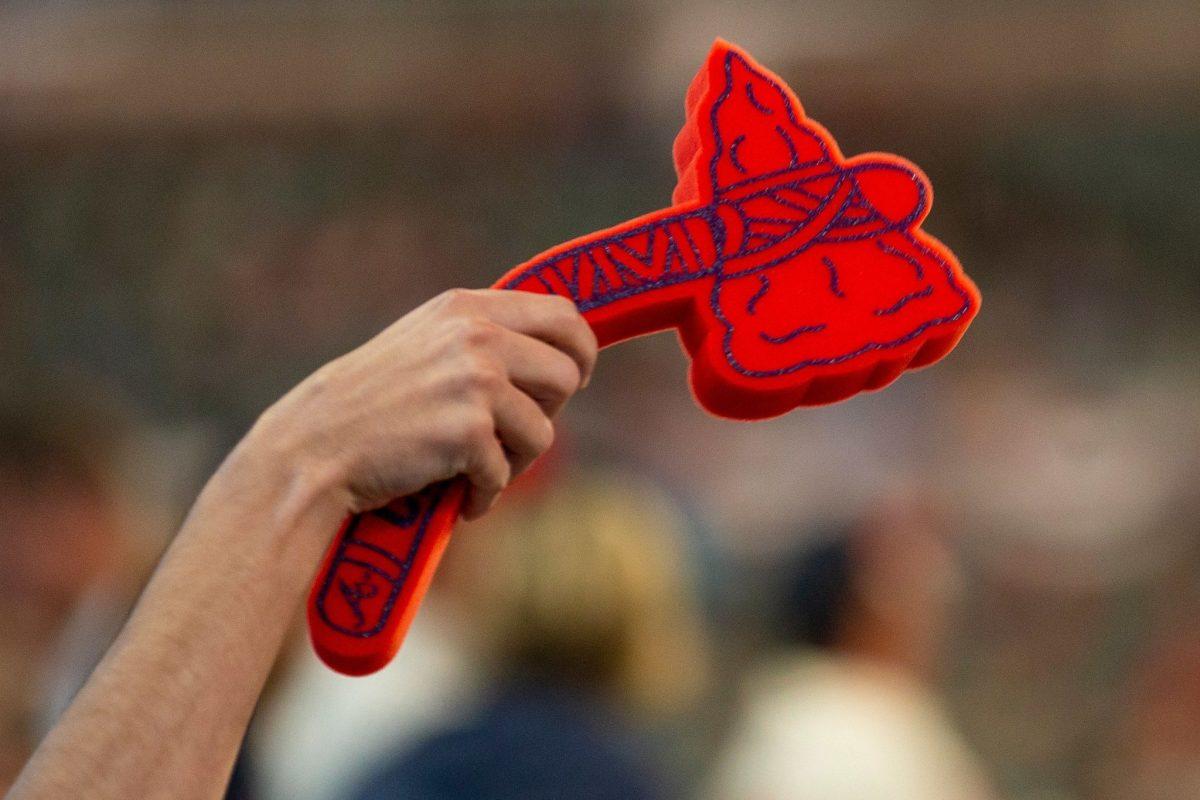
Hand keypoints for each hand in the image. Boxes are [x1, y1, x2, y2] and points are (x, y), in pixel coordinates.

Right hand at [253, 288, 596, 519]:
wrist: (314, 448)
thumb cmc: (373, 405)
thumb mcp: (426, 344)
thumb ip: (483, 338)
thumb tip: (560, 355)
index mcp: (467, 308)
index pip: (563, 314)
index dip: (579, 351)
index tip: (572, 378)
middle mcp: (476, 335)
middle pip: (567, 374)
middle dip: (548, 412)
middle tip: (513, 436)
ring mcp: (474, 382)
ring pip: (544, 432)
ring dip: (516, 462)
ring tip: (476, 470)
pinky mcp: (468, 432)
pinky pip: (506, 474)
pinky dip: (485, 496)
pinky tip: (458, 497)